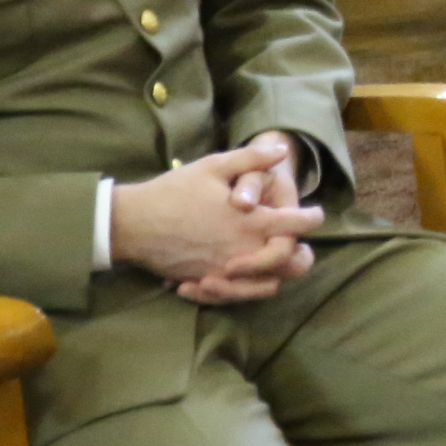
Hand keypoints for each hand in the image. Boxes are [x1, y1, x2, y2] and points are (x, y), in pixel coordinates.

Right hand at [112, 134, 324, 301]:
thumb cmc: (173, 192)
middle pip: (291, 263)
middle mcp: (243, 250)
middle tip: (298, 240)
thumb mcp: (213, 166)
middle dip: (300, 252)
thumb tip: (283, 150)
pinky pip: (237, 294)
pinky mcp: (207, 281)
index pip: (296, 225)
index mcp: (250, 222)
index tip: (314, 212)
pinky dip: (247, 287)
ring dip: (277, 273)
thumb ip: (252, 158)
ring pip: (267, 284)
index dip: (312, 217)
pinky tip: (245, 274)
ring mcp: (225, 270)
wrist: (131, 224)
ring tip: (276, 258)